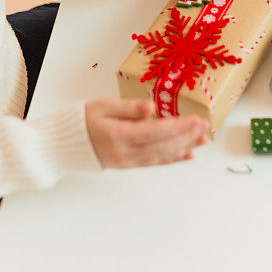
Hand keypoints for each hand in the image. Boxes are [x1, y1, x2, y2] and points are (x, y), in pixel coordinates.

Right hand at [85, 98, 208, 167]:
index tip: (197, 120)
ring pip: (161, 155)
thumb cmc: (82, 120)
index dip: (179, 127)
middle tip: (205, 127)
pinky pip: (154, 162)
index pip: (155, 132)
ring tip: (202, 140)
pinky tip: (187, 156)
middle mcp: (125, 152)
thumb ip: (128, 108)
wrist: (66, 146)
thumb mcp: (102, 106)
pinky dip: (172, 159)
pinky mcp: (128, 165)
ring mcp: (127, 161)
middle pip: (162, 145)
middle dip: (186, 136)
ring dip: (184, 148)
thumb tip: (152, 107)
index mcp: (118, 135)